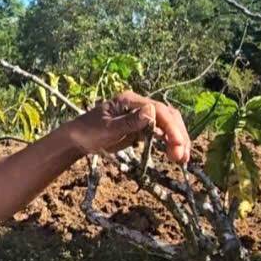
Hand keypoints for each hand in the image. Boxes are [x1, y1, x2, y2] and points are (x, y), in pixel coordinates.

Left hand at [61, 91, 190, 163]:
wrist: (78, 139)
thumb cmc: (88, 131)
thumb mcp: (107, 129)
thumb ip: (129, 122)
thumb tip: (151, 111)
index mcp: (130, 100)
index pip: (158, 110)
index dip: (170, 126)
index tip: (177, 144)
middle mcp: (139, 105)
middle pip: (168, 116)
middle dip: (178, 135)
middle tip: (182, 156)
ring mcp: (142, 116)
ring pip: (168, 125)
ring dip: (178, 140)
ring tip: (182, 159)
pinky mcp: (142, 128)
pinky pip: (161, 133)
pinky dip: (170, 143)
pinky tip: (175, 155)